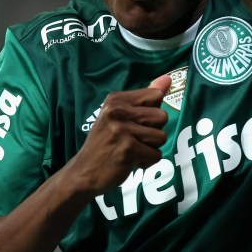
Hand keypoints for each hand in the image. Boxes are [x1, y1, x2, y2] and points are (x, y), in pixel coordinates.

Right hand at [67, 75, 170, 195]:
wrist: (83, 172)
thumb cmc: (105, 143)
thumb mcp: (120, 115)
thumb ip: (145, 98)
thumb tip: (168, 78)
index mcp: (116, 99)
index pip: (155, 95)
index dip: (151, 113)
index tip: (134, 123)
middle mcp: (117, 111)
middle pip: (162, 116)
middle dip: (153, 132)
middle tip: (132, 140)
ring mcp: (121, 130)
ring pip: (161, 137)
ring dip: (150, 148)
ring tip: (130, 150)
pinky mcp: (127, 149)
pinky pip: (156, 155)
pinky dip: (146, 162)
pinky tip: (129, 161)